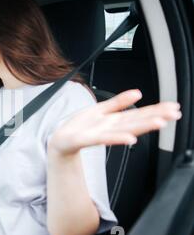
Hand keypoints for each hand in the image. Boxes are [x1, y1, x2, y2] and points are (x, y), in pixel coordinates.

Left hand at [48, 89, 181, 156]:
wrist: (61, 141)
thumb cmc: (80, 126)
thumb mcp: (100, 109)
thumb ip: (118, 102)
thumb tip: (138, 93)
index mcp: (114, 120)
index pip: (139, 114)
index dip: (156, 110)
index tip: (173, 108)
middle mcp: (111, 128)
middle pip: (136, 122)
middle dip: (155, 117)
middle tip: (173, 115)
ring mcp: (100, 135)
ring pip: (124, 130)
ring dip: (142, 127)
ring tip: (158, 123)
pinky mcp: (86, 139)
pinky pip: (103, 138)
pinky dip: (117, 138)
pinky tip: (129, 138)